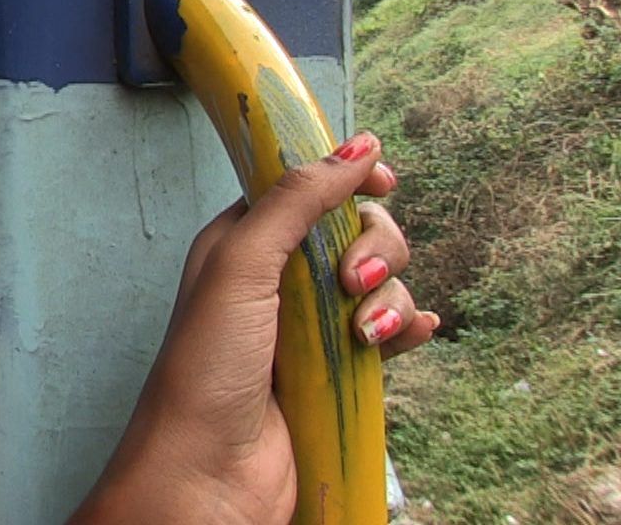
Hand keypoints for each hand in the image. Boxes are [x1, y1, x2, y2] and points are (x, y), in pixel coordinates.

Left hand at [70, 132, 436, 523]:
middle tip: (352, 282)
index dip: (347, 180)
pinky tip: (412, 336)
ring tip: (366, 335)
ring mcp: (310, 326)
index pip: (306, 188)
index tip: (382, 183)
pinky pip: (390, 333)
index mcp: (242, 242)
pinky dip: (406, 328)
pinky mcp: (338, 370)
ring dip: (389, 298)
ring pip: (380, 282)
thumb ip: (295, 200)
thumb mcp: (241, 264)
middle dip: (374, 248)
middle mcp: (276, 278)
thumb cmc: (207, 367)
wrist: (210, 474)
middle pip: (355, 231)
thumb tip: (355, 145)